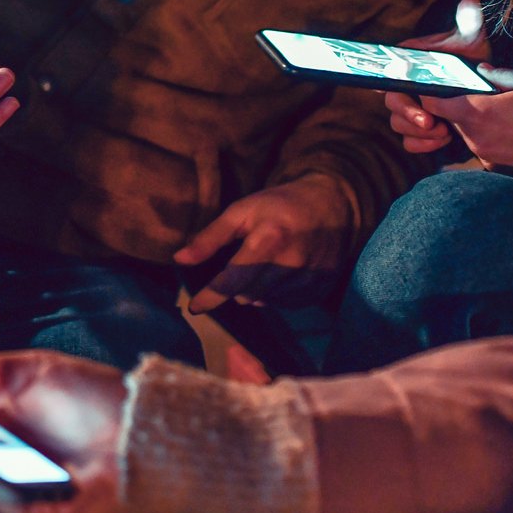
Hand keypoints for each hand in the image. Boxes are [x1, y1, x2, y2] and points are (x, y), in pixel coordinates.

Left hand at [173, 176, 353, 312]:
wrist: (332, 206)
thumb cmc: (279, 205)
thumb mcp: (242, 211)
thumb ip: (211, 237)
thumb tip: (180, 259)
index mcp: (269, 240)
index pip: (233, 280)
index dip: (211, 296)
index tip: (195, 307)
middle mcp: (292, 264)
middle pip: (246, 295)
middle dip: (236, 286)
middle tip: (243, 262)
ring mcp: (308, 280)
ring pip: (264, 302)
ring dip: (256, 290)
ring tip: (266, 263)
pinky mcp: (319, 291)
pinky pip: (284, 304)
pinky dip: (275, 293)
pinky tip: (282, 272)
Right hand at [384, 0, 490, 153]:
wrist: (479, 83)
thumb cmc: (469, 59)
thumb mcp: (471, 41)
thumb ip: (468, 24)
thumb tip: (470, 3)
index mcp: (407, 63)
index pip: (388, 73)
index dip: (391, 85)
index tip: (409, 93)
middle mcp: (404, 86)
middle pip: (392, 104)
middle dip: (409, 115)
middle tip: (430, 122)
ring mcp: (411, 108)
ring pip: (399, 125)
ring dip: (419, 132)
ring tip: (443, 131)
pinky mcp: (420, 129)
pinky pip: (410, 142)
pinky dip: (423, 144)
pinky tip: (443, 139)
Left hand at [391, 67, 512, 167]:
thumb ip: (500, 74)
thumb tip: (483, 70)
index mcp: (477, 112)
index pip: (434, 103)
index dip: (431, 92)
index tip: (436, 84)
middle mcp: (475, 137)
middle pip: (450, 117)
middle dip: (458, 104)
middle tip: (479, 92)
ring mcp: (485, 154)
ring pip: (466, 131)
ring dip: (475, 120)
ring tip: (500, 109)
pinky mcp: (496, 165)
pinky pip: (482, 145)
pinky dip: (488, 135)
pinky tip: (509, 127)